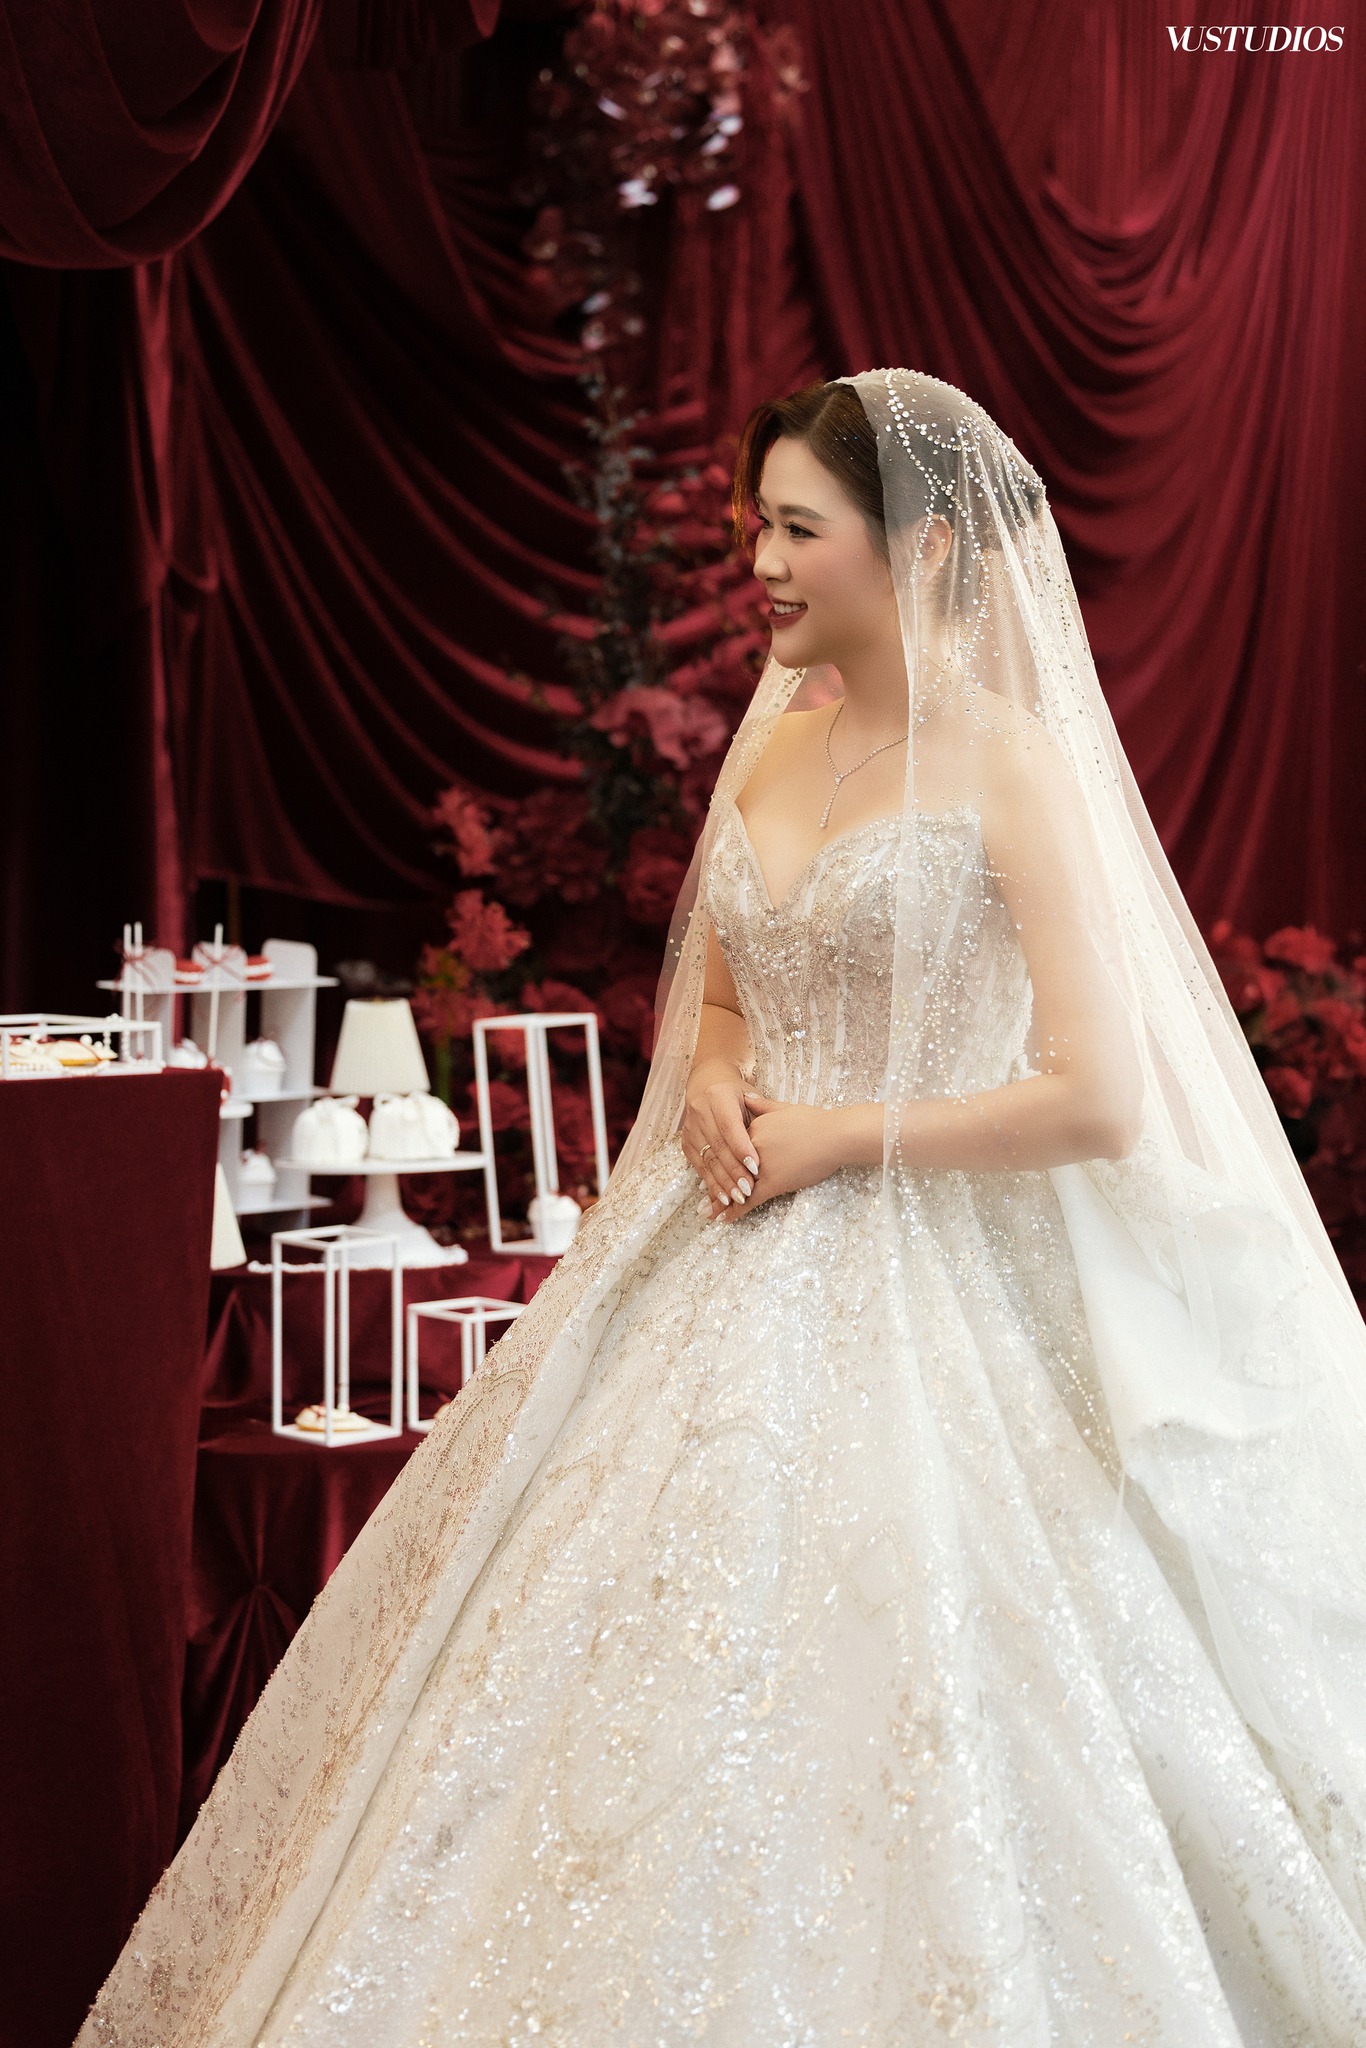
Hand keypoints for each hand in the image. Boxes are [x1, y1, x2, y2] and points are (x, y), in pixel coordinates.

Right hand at [680, 1063, 760, 1214]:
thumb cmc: (736, 1094)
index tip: (756, 1167)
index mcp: (718, 1096)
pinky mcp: (686, 1143)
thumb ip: (761, 1115)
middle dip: (733, 1171)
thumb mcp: (750, 1097)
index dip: (742, 1149)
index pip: (730, 1127)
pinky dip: (711, 1183)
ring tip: (738, 1198)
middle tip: (749, 1190)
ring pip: (707, 1159)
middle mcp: (700, 1111)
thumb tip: (774, 1134)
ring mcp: (690, 1128)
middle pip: (718, 1146)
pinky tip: (722, 1196)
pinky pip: (699, 1166)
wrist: (707, 1084)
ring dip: (722, 1182)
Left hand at [713, 1091, 841, 1222]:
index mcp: (751, 1129)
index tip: (707, 1167)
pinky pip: (750, 1200)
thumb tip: (745, 1097)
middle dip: (714, 1183)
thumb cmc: (813, 1121)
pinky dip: (736, 1211)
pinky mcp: (774, 1183)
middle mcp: (750, 1147)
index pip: (729, 1146)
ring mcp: (761, 1167)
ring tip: (707, 1212)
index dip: (718, 1159)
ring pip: (735, 1185)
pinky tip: (725, 1220)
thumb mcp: (783, 1108)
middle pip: (727, 1167)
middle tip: (701, 1200)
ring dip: (720, 1201)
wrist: (834, 1135)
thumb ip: (760, 1105)